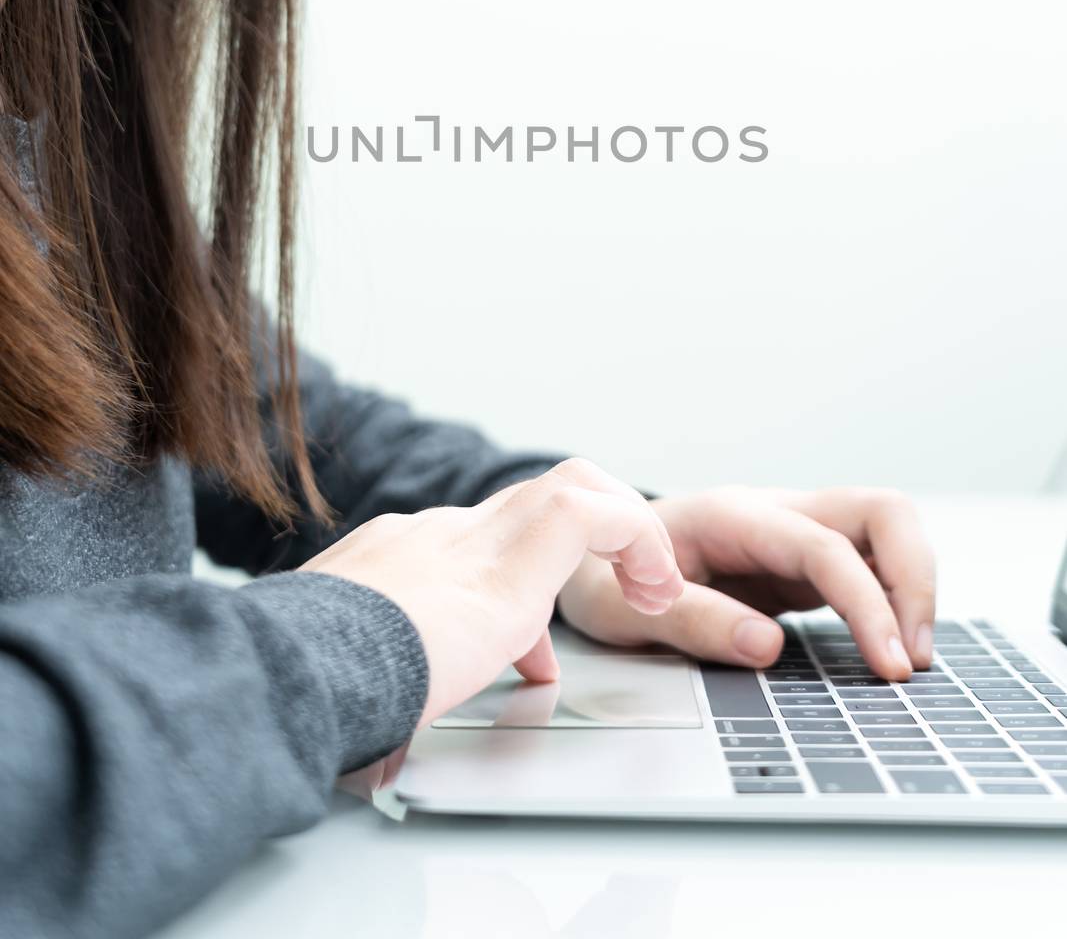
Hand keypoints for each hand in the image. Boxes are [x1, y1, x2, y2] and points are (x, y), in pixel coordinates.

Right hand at [300, 458, 685, 726]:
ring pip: (570, 487)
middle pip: (529, 502)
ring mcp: (470, 535)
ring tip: (653, 592)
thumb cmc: (303, 687)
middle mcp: (434, 536)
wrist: (294, 667)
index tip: (535, 657)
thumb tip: (376, 718)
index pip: (471, 550)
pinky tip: (651, 594)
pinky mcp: (512, 555)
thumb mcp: (337, 676)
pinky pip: (594, 516)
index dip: (518, 590)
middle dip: (586, 530)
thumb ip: (365, 678)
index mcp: (391, 564)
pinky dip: (635, 540)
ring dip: (625, 530)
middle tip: (620, 588)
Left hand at [556, 485, 936, 680]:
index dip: (867, 603)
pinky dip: (892, 600)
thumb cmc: (601, 579)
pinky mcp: (801, 563)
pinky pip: (868, 564)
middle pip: (881, 510)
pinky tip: (888, 648)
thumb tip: (766, 645)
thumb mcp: (625, 609)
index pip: (825, 547)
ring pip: (884, 530)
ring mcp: (793, 534)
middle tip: (911, 660)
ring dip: (912, 588)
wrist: (584, 560)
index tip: (889, 665)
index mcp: (733, 515)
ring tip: (908, 660)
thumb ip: (692, 620)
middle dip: (915, 578)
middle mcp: (773, 513)